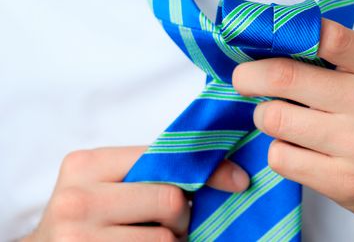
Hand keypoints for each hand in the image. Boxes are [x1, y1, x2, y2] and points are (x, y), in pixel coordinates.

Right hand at [23, 147, 249, 241]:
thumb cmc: (86, 215)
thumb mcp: (107, 183)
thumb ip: (151, 172)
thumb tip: (232, 177)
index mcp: (86, 164)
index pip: (163, 159)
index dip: (205, 171)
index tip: (237, 181)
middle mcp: (77, 200)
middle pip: (171, 201)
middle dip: (181, 216)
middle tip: (169, 222)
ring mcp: (79, 238)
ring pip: (166, 239)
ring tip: (148, 238)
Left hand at [233, 19, 353, 240]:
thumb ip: (344, 60)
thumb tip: (282, 50)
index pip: (325, 37)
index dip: (281, 38)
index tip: (262, 48)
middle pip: (285, 78)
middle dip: (250, 77)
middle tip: (245, 80)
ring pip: (275, 119)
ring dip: (266, 117)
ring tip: (278, 117)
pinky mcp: (343, 183)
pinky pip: (281, 157)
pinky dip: (278, 150)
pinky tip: (295, 147)